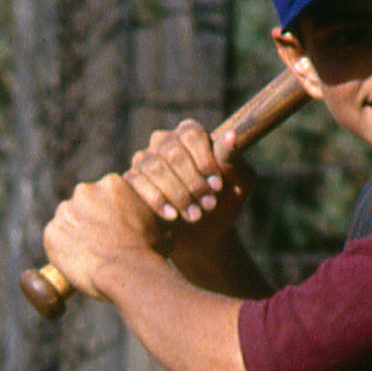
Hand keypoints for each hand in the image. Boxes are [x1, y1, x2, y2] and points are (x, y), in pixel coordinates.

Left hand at [40, 173, 162, 303]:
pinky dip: (61, 249)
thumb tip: (164, 212)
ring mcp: (65, 211)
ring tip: (89, 253)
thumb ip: (148, 211)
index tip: (113, 229)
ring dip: (74, 233)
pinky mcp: (51, 232)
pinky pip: (54, 239)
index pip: (104, 196)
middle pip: (83, 204)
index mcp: (111, 183)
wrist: (127, 271)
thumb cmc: (149, 250)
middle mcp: (85, 191)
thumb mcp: (158, 221)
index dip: (109, 213)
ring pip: (67, 221)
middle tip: (100, 242)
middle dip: (89, 220)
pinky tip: (77, 260)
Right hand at [124, 119, 249, 230]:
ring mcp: (144, 161)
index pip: (191, 134)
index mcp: (190, 135)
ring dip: (178, 194)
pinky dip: (157, 200)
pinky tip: (173, 216)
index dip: (204, 159)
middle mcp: (164, 142)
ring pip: (153, 167)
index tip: (217, 186)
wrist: (205, 236)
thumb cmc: (225, 203)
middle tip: (209, 205)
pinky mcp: (131, 182)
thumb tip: (231, 137)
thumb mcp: (241, 183)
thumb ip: (235, 160)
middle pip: (172, 152)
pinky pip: (136, 183)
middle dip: (193, 182)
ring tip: (195, 215)